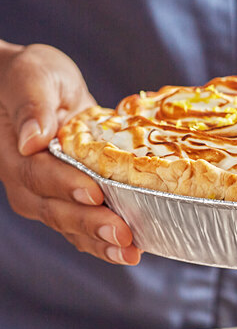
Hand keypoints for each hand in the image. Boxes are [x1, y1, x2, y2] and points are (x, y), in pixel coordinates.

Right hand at [0, 42, 141, 264]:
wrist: (41, 89)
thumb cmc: (35, 76)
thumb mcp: (35, 76)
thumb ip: (33, 104)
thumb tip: (32, 139)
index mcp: (13, 151)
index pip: (38, 174)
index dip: (66, 185)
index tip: (95, 192)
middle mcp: (26, 180)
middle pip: (55, 209)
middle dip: (90, 224)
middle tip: (123, 235)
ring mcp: (46, 195)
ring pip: (70, 226)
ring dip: (100, 242)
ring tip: (130, 252)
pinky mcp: (67, 200)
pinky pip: (81, 228)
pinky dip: (104, 242)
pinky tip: (129, 250)